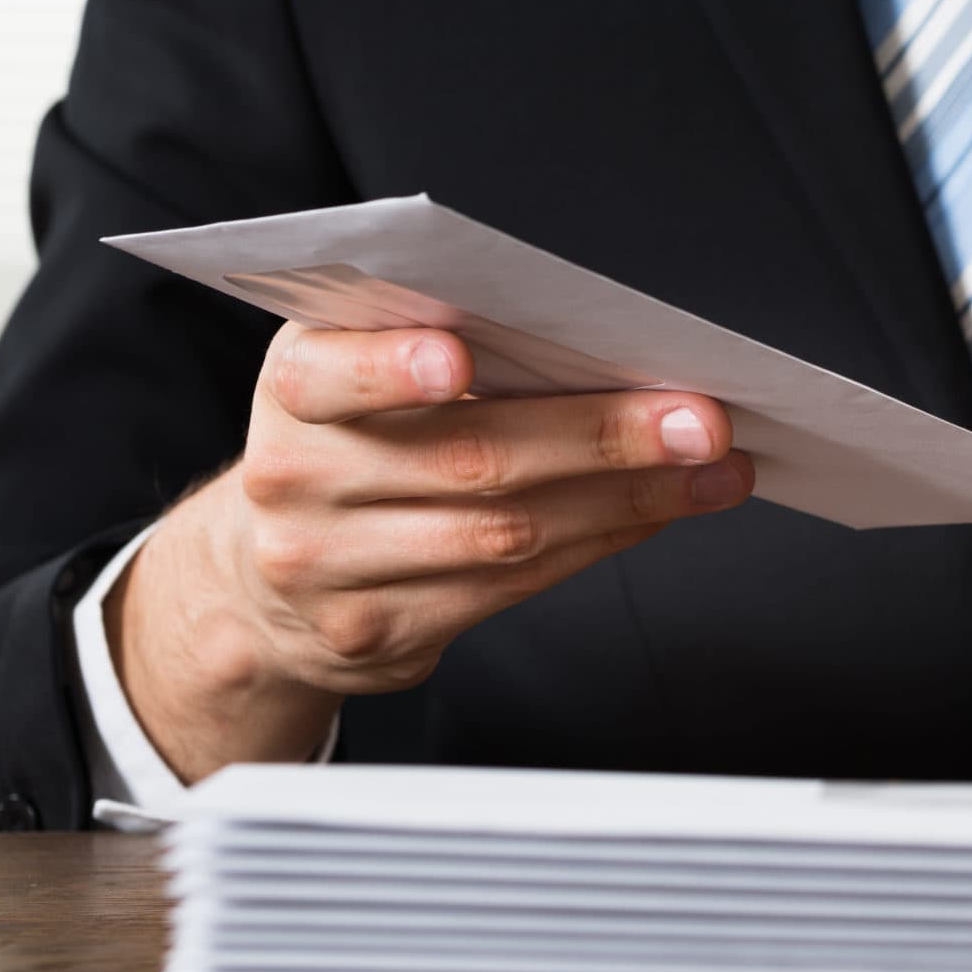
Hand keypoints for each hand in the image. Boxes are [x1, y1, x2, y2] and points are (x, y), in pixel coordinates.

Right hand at [109, 322, 754, 782]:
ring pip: (504, 533)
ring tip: (713, 469)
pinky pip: (511, 586)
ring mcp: (334, 567)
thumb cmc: (341, 442)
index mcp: (293, 391)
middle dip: (600, 437)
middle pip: (466, 459)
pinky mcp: (378, 632)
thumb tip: (595, 340)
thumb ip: (429, 347)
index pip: (327, 375)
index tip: (456, 358)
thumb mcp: (350, 374)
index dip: (389, 368)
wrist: (258, 578)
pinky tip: (661, 511)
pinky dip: (602, 541)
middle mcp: (299, 479)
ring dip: (630, 499)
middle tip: (697, 419)